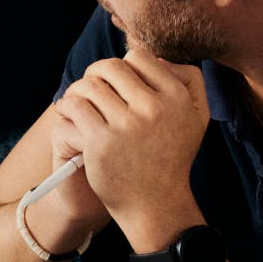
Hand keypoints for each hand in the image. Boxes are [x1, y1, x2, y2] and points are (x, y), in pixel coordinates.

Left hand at [52, 48, 208, 244]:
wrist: (155, 204)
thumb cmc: (171, 158)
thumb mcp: (196, 117)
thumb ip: (188, 80)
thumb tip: (159, 58)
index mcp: (177, 97)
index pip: (139, 57)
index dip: (124, 67)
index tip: (117, 85)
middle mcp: (154, 107)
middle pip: (110, 66)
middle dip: (95, 75)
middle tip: (91, 91)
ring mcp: (126, 124)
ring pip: (88, 85)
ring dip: (77, 91)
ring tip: (77, 103)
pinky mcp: (100, 141)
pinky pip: (73, 106)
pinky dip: (66, 107)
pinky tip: (69, 117)